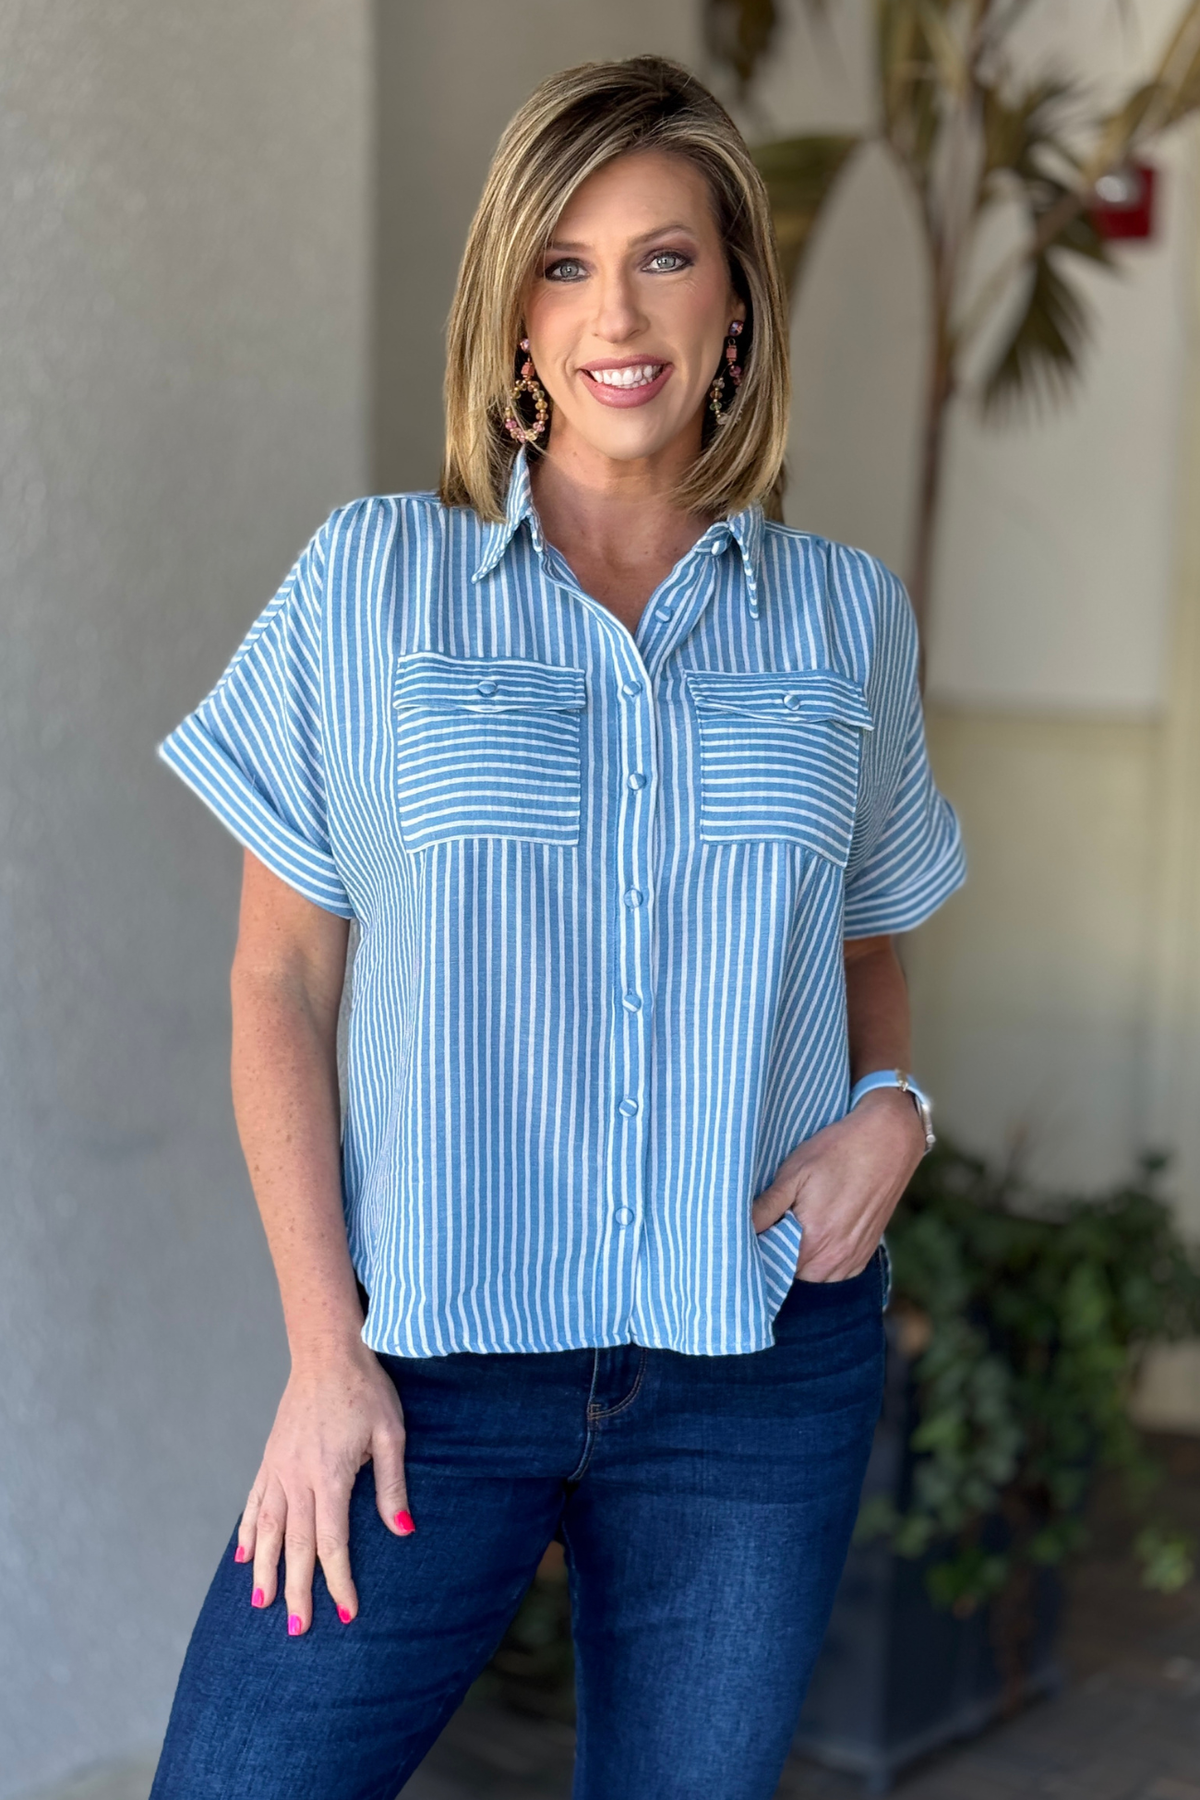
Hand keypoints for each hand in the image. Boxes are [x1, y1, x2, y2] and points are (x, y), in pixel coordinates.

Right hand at [235, 1337, 412, 1634]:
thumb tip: (403, 1532)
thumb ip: (391, 1486)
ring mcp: (278, 1468)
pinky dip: (246, 1533)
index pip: (332, 1543)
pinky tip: (242, 1557)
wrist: (328, 1352)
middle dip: (296, 1591)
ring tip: (261, 1604)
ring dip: (262, 1570)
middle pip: (294, 1546)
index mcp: (329, 1477)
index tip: (347, 1612)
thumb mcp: (391, 1434)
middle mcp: (297, 1478)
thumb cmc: (366, 1390)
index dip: (339, 1581)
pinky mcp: (270, 1457)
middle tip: (296, 1630)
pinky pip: (254, 1503)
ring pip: (264, 1530)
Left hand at [751, 1089, 924, 1281]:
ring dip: (799, 1262)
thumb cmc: (838, 1152)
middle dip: (776, 1258)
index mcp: (813, 1241)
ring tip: (791, 1231)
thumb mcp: (794, 1173)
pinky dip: (820, 1262)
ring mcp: (852, 1259)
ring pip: (813, 1277)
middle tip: (768, 1229)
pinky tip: (815, 1236)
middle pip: (791, 1276)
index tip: (749, 1237)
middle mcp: (834, 1258)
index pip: (772, 1268)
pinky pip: (835, 1273)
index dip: (757, 1253)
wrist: (888, 1141)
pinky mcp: (865, 1254)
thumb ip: (768, 1207)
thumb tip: (739, 1228)